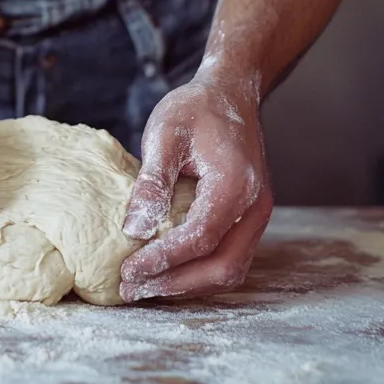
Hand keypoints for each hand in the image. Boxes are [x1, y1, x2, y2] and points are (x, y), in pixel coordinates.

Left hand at [119, 75, 271, 301]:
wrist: (230, 94)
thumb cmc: (196, 109)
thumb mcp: (165, 134)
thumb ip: (152, 182)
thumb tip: (134, 230)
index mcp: (236, 184)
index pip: (200, 238)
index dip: (163, 260)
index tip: (128, 270)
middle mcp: (254, 207)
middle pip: (221, 267)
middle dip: (175, 284)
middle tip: (132, 289)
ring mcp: (255, 216)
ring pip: (228, 269)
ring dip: (187, 284)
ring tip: (144, 287)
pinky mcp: (247, 219)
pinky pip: (228, 257)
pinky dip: (198, 272)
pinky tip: (166, 272)